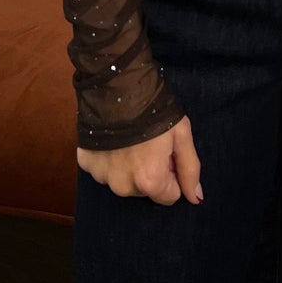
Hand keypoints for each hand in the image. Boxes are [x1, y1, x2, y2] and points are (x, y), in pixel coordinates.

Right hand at [77, 114, 203, 205]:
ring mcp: (101, 177)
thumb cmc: (155, 108)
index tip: (166, 151)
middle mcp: (123, 187)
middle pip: (145, 190)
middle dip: (150, 171)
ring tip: (129, 139)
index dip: (171, 172)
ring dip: (128, 167)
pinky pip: (103, 170)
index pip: (169, 196)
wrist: (117, 84)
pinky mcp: (85, 164)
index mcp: (149, 181)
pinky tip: (112, 138)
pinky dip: (108, 158)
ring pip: (123, 181)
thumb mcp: (181, 134)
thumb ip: (190, 169)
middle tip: (149, 142)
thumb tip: (196, 198)